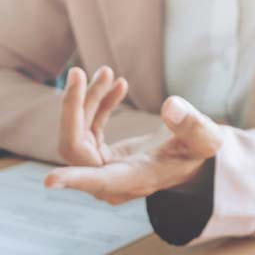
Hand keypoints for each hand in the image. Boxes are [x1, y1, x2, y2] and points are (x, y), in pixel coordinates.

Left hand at [48, 78, 223, 204]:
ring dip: (87, 100)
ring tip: (107, 73)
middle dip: (74, 108)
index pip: (98, 182)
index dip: (74, 179)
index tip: (49, 182)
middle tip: (79, 72)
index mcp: (133, 180)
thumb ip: (191, 124)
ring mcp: (102, 168)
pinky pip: (87, 128)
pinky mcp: (99, 155)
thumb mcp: (204, 138)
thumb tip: (171, 107)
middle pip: (74, 148)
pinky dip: (97, 104)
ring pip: (77, 133)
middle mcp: (111, 179)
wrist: (191, 157)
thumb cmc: (198, 151)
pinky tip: (115, 85)